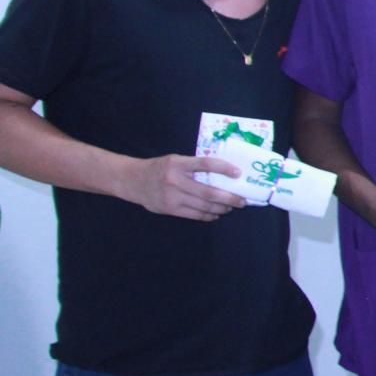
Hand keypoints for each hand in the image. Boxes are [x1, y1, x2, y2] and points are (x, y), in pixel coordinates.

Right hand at [124, 154, 246, 220]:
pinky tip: (216, 214)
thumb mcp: (175, 161)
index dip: (224, 168)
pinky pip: (195, 215)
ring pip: (204, 206)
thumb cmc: (160, 169)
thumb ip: (193, 166)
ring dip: (221, 208)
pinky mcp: (170, 209)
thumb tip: (222, 173)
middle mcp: (175, 180)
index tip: (238, 173)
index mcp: (178, 163)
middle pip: (209, 192)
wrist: (132, 181)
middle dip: (229, 198)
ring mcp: (172, 196)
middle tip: (242, 200)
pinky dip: (208, 215)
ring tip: (231, 207)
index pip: (205, 164)